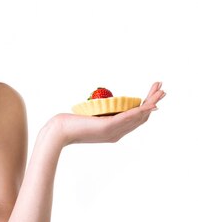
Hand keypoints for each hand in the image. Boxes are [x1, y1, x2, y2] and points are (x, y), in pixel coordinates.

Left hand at [48, 82, 165, 146]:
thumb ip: (98, 114)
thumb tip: (100, 105)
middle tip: (162, 89)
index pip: (136, 120)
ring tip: (160, 91)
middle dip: (153, 101)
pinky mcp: (107, 126)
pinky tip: (148, 105)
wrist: (58, 132)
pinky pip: (128, 118)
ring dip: (151, 102)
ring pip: (138, 116)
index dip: (147, 108)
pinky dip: (140, 111)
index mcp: (115, 131)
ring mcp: (113, 130)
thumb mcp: (88, 117)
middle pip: (142, 117)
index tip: (153, 95)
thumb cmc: (69, 124)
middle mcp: (117, 133)